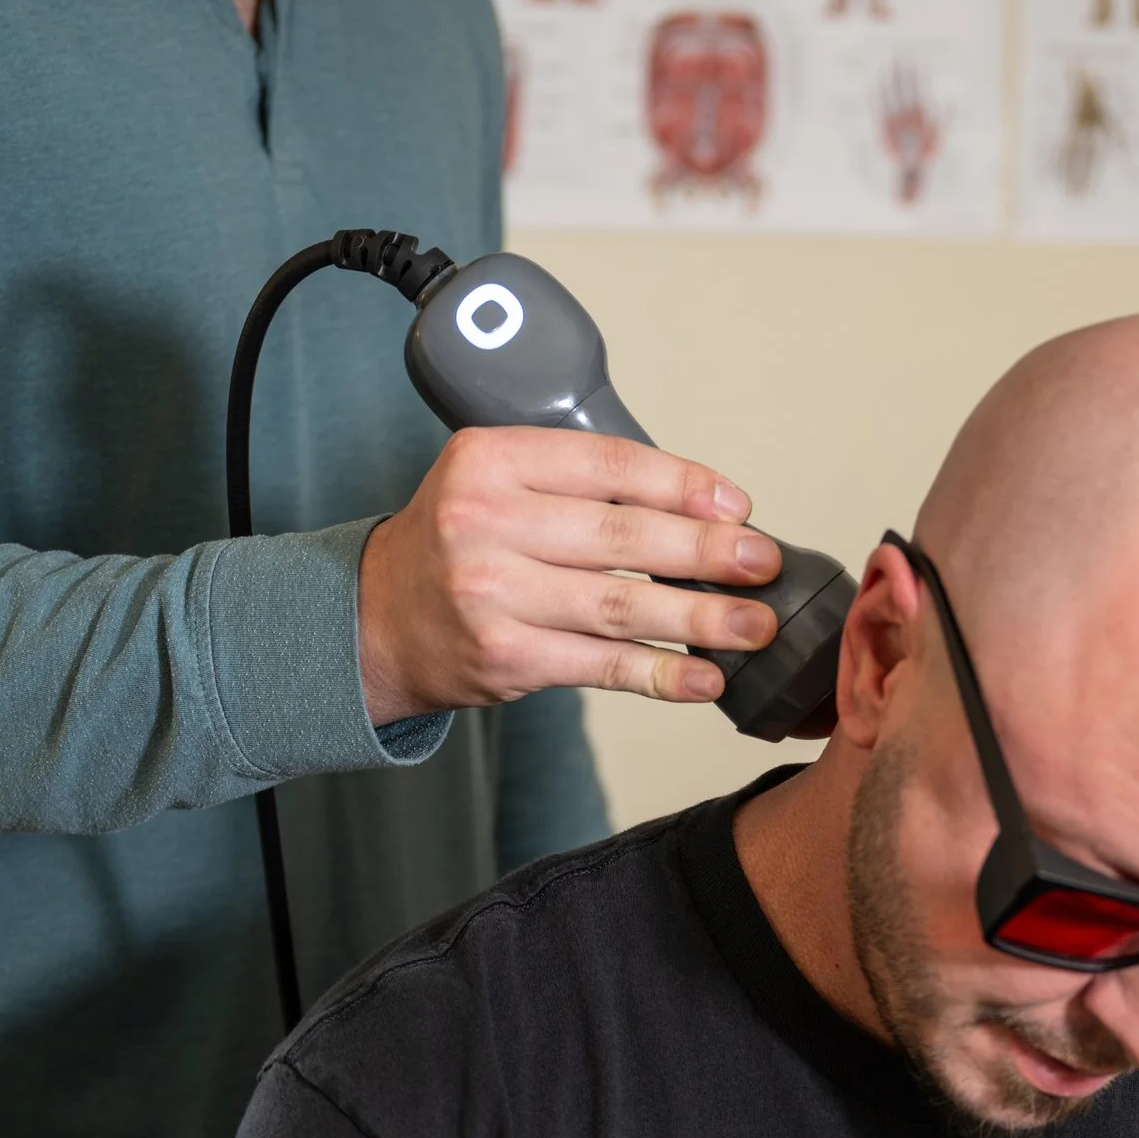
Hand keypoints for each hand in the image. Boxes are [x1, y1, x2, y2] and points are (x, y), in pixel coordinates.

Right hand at [356, 427, 782, 724]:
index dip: (684, 486)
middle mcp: (485, 522)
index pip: (609, 464)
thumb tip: (705, 511)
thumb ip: (579, 484)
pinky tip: (706, 678)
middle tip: (764, 563)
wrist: (375, 620)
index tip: (736, 506)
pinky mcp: (503, 656)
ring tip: (755, 625)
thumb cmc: (457, 545)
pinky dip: (661, 674)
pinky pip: (601, 665)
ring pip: (622, 606)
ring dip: (702, 619)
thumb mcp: (496, 482)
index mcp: (490, 459)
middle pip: (623, 537)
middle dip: (708, 553)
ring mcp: (491, 594)